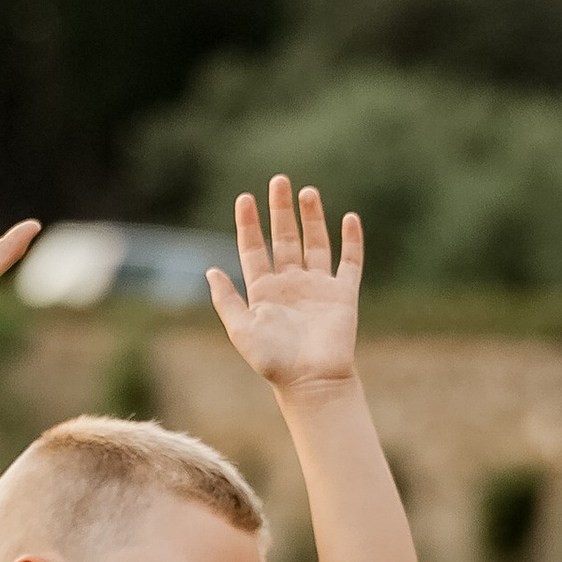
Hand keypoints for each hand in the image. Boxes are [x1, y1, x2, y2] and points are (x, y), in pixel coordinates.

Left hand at [209, 176, 362, 393]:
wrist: (311, 381)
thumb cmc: (273, 361)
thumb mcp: (241, 330)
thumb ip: (226, 300)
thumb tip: (210, 270)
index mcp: (265, 292)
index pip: (254, 249)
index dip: (249, 225)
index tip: (245, 198)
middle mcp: (291, 285)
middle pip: (285, 238)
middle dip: (281, 210)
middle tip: (279, 180)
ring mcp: (318, 287)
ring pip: (315, 243)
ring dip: (311, 217)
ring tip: (306, 191)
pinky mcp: (343, 294)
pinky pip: (349, 262)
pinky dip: (351, 240)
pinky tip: (349, 218)